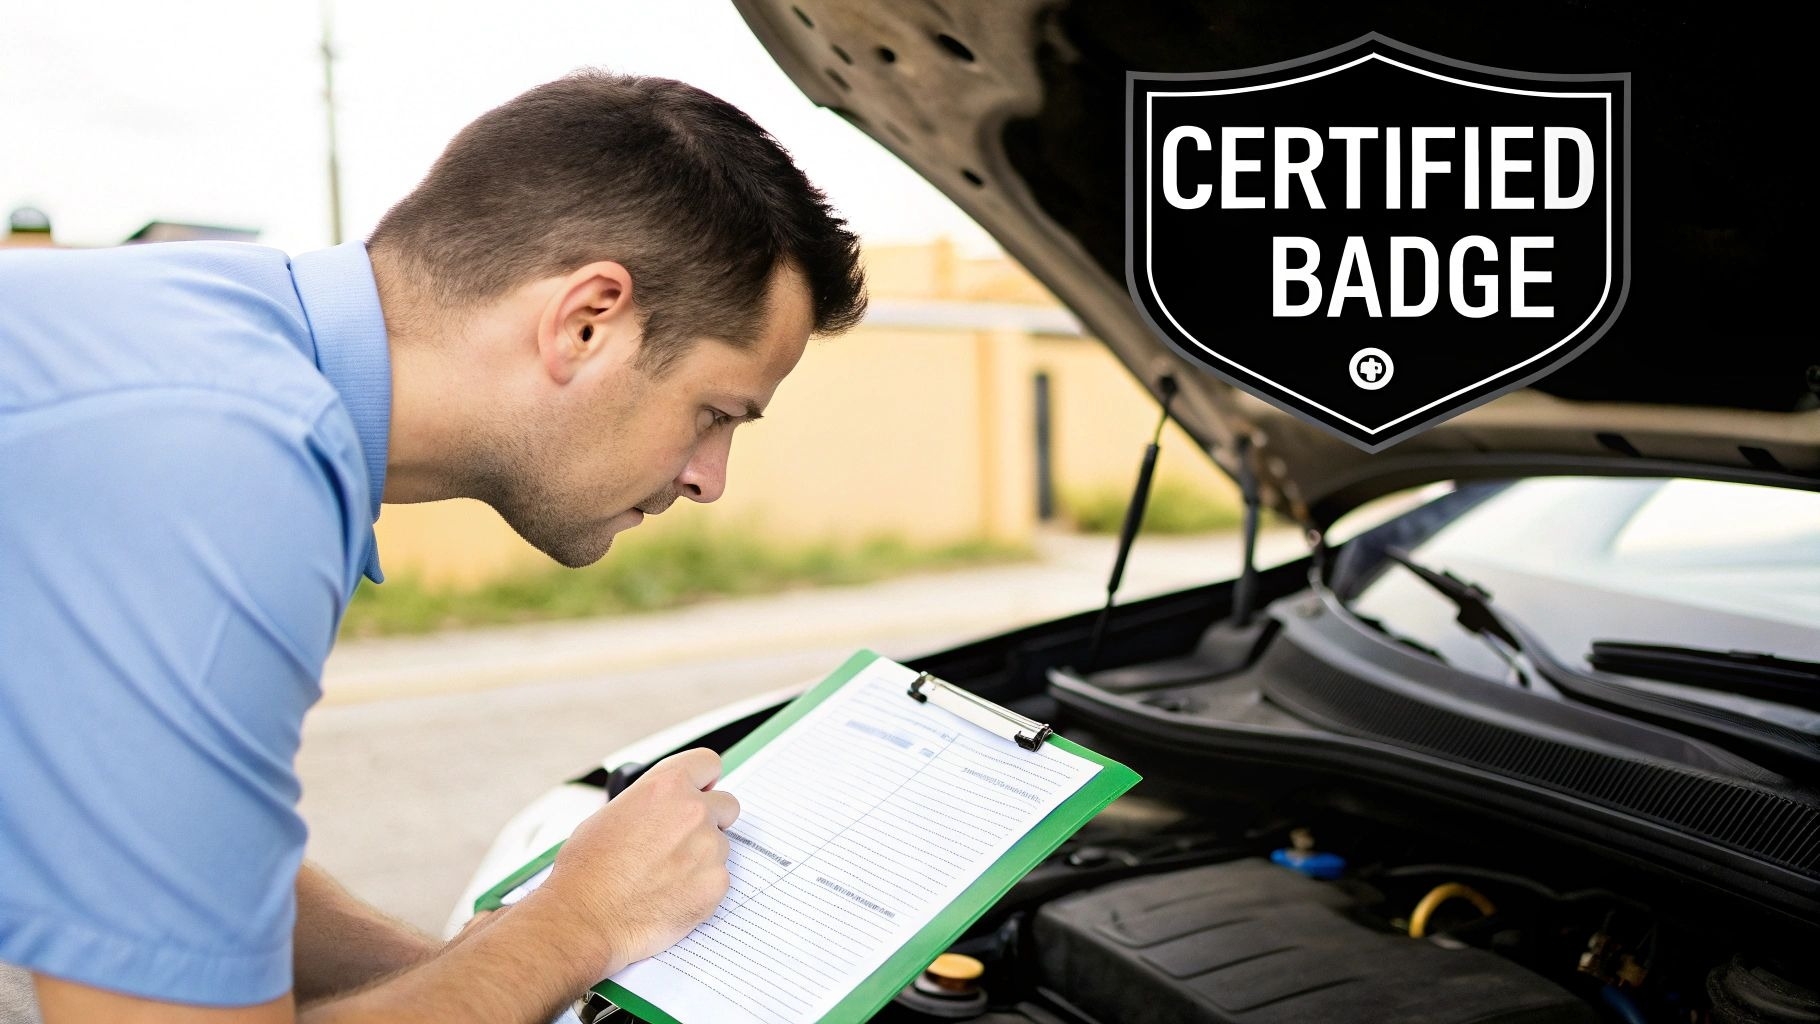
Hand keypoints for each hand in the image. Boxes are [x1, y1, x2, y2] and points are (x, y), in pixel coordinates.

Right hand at [534, 748, 738, 976]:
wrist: (585, 917)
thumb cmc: (588, 870)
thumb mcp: (612, 814)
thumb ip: (652, 804)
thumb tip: (666, 807)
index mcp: (666, 787)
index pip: (708, 764)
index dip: (705, 780)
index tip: (702, 792)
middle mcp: (693, 811)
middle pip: (727, 805)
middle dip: (711, 820)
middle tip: (684, 842)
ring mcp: (709, 848)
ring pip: (721, 847)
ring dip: (703, 858)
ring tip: (665, 877)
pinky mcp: (716, 884)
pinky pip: (718, 879)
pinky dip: (701, 888)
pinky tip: (671, 897)